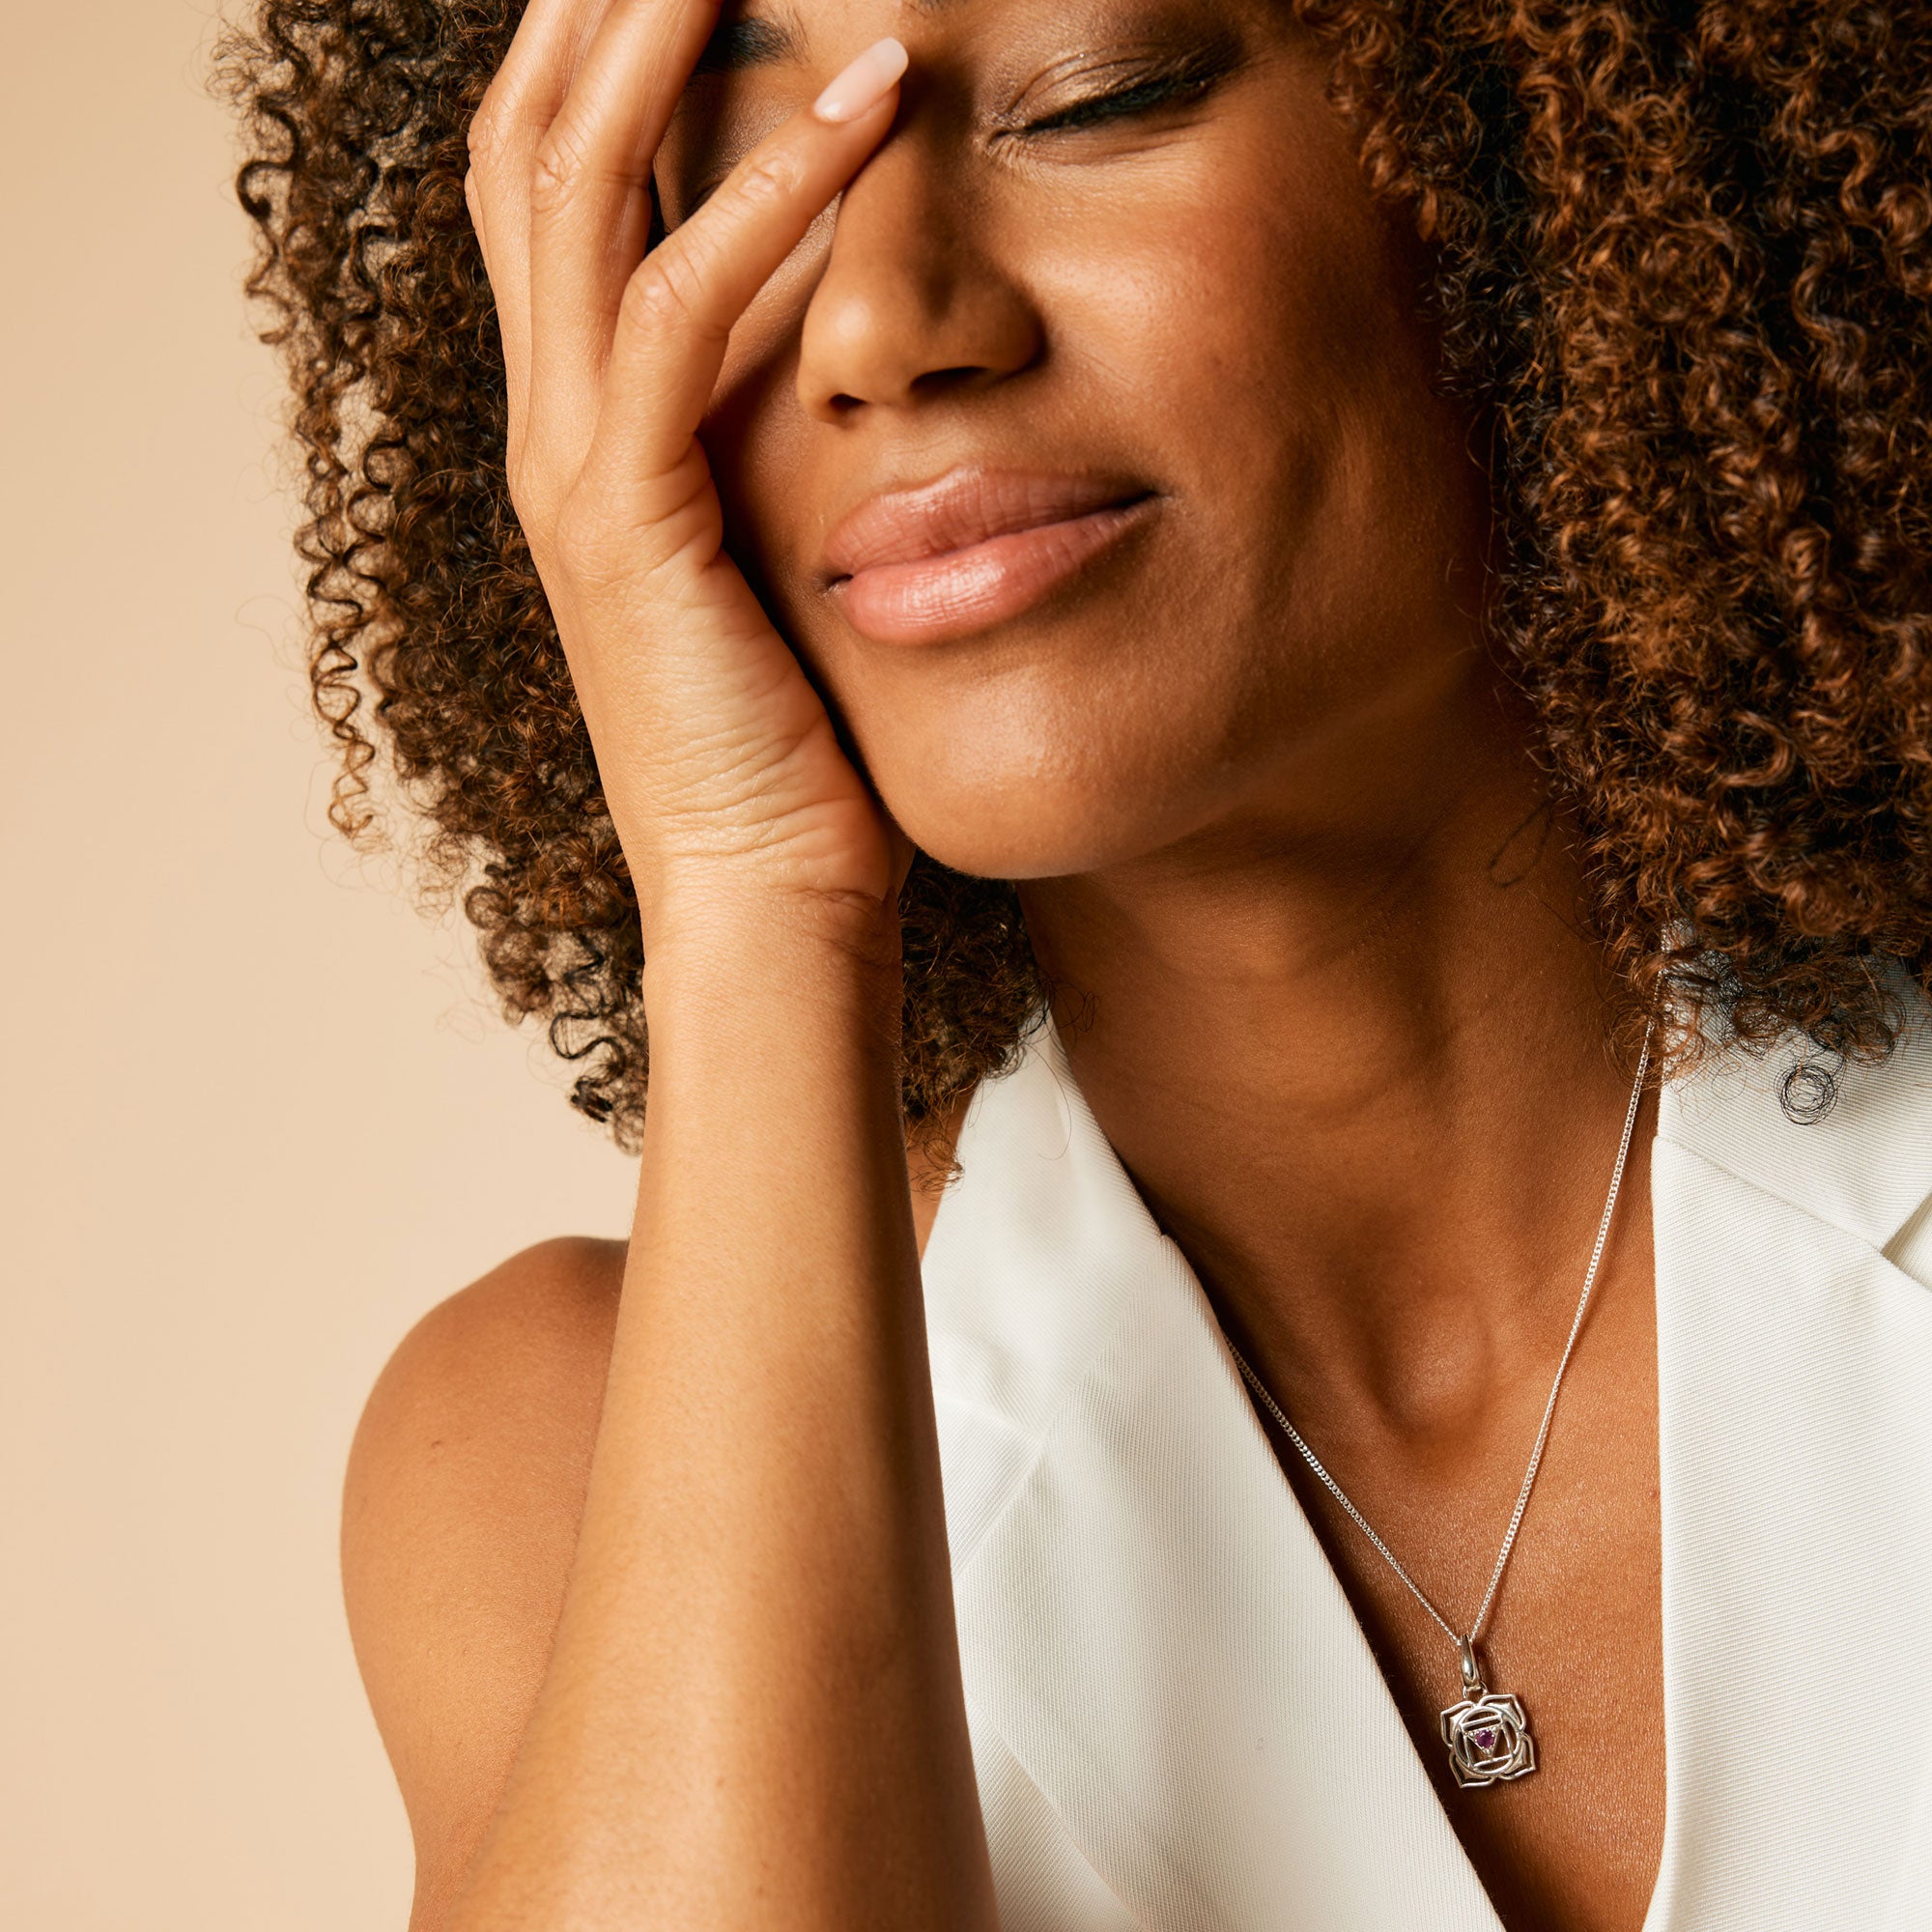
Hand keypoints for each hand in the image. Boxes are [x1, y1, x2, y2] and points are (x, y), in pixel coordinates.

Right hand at [465, 1, 912, 947]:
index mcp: (584, 432)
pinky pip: (674, 312)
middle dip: (597, 8)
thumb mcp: (779, 555)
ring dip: (659, 41)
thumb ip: (774, 440)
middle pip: (528, 151)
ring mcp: (571, 470)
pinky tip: (860, 108)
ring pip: (572, 192)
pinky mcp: (628, 516)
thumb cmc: (799, 741)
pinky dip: (761, 193)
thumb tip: (841, 336)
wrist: (769, 893)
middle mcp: (550, 427)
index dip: (600, 63)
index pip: (558, 197)